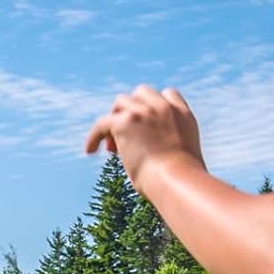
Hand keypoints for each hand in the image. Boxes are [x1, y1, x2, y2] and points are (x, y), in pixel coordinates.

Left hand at [84, 84, 205, 192]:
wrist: (176, 181)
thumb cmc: (181, 181)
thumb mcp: (183, 156)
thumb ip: (170, 144)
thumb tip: (152, 153)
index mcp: (183, 114)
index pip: (167, 95)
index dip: (153, 107)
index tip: (145, 123)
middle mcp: (164, 107)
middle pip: (141, 93)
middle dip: (132, 110)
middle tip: (127, 136)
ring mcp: (144, 111)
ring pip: (121, 103)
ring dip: (116, 120)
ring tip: (113, 148)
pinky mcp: (124, 122)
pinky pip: (102, 124)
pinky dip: (94, 137)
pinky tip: (90, 151)